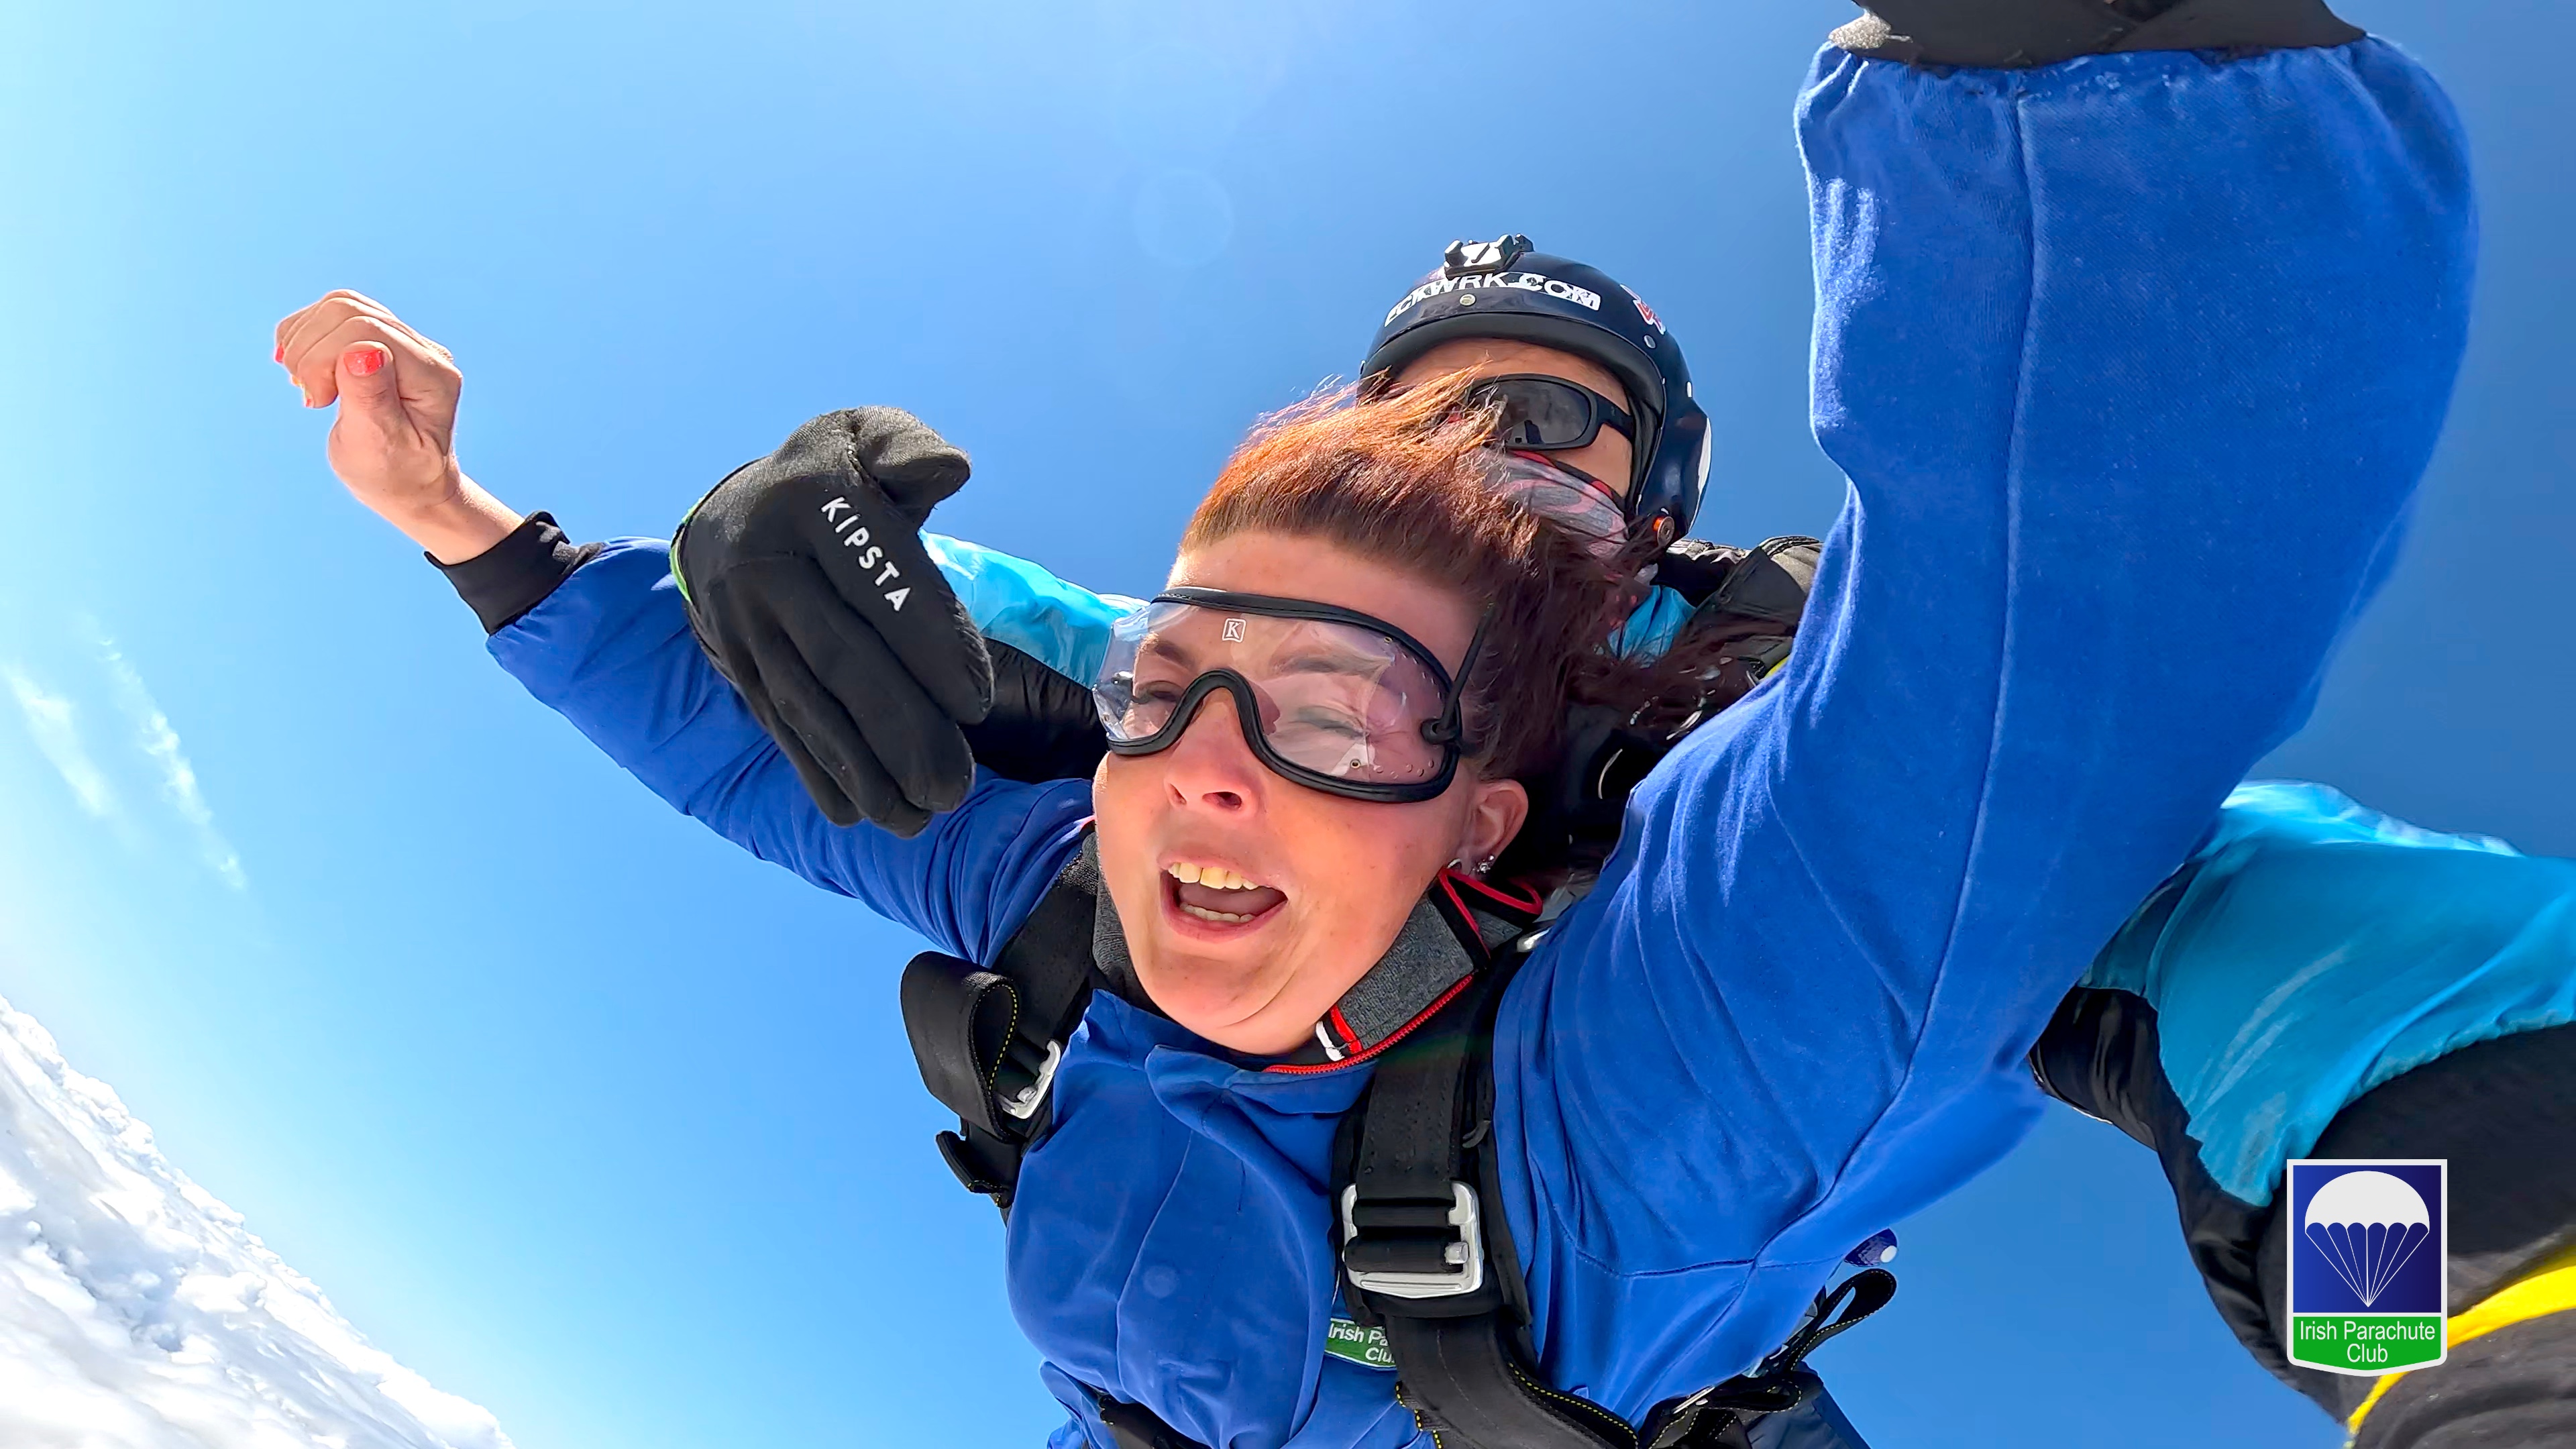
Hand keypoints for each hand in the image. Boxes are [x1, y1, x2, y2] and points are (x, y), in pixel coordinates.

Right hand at [274, 290, 518, 561]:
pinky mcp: (378, 341)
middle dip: (311, 350)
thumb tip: (364, 349)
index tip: (318, 402)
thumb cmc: (395, 475)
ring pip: (338, 306)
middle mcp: (424, 351)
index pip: (365, 331)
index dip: (324, 359)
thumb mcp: (380, 448)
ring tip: (309, 386)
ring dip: (305, 342)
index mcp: (432, 375)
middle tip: (313, 396)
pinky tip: (304, 372)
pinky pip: (333, 315)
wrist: (409, 485)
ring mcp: (402, 343)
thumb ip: (371, 398)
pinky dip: (305, 337)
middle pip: (348, 310)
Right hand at [675, 408, 994, 833]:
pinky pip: (777, 723)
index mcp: (814, 502)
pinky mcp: (735, 665)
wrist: (730, 508)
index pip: (881, 581)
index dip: (931, 643)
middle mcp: (768, 564)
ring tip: (918, 817)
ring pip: (807, 704)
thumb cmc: (831, 475)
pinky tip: (858, 815)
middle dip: (901, 730)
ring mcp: (744, 622)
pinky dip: (817, 773)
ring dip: (862, 770)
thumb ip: (908, 450)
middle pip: (841, 658)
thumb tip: (951, 468)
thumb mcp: (865, 436)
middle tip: (954, 787)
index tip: (978, 702)